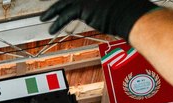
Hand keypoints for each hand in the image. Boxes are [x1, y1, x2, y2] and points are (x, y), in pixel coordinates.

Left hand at [40, 0, 158, 39]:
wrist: (131, 14)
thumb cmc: (128, 9)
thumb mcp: (112, 2)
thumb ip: (99, 3)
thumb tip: (90, 10)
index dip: (66, 1)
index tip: (59, 1)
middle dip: (53, 1)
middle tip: (41, 0)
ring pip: (63, 2)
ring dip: (51, 11)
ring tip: (43, 17)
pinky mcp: (83, 6)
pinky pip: (65, 15)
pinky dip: (57, 22)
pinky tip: (51, 29)